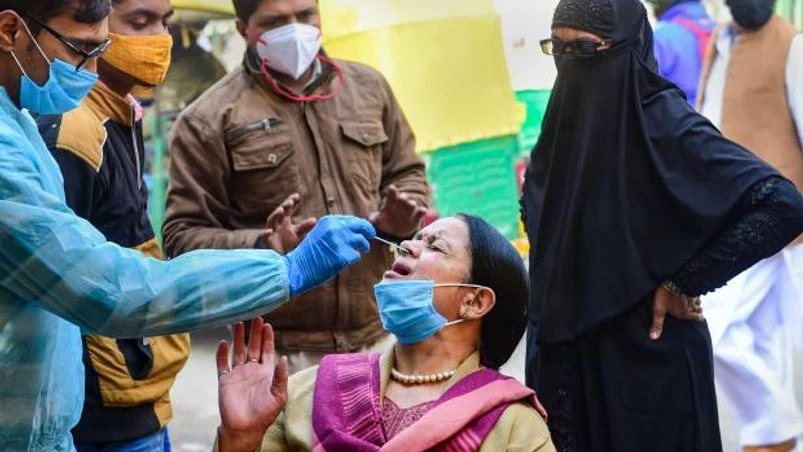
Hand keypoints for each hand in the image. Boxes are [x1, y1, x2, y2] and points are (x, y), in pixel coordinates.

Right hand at [217, 318, 287, 451]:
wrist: (245, 428)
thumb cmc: (264, 415)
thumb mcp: (278, 396)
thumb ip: (280, 376)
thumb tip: (283, 357)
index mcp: (266, 372)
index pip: (267, 350)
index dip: (267, 337)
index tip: (267, 324)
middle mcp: (252, 370)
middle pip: (253, 346)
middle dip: (254, 332)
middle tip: (255, 316)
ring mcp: (238, 374)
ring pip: (238, 351)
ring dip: (238, 338)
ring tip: (239, 323)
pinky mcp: (225, 380)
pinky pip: (222, 364)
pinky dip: (221, 353)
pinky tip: (223, 343)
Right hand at [259, 194, 316, 253]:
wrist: (278, 257)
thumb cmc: (287, 243)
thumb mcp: (298, 234)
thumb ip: (305, 227)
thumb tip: (315, 219)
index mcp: (284, 220)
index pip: (287, 209)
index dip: (291, 201)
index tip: (297, 195)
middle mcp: (277, 223)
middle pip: (279, 212)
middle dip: (284, 206)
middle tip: (290, 201)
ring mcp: (271, 231)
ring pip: (271, 220)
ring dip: (275, 214)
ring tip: (281, 209)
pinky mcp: (266, 241)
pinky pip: (264, 235)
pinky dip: (265, 233)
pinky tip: (269, 230)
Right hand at [284, 215, 375, 295]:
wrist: (297, 268)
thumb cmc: (308, 253)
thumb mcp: (319, 233)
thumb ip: (335, 229)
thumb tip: (354, 230)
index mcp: (329, 221)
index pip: (353, 219)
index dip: (361, 225)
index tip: (366, 230)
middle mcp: (335, 228)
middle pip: (361, 226)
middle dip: (368, 231)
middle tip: (371, 236)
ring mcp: (340, 241)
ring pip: (361, 241)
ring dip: (364, 246)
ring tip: (362, 250)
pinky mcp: (342, 255)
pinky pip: (356, 256)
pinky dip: (353, 259)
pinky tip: (346, 261)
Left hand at [369, 185, 426, 237]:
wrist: (394, 232)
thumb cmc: (384, 223)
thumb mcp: (378, 222)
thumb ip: (375, 219)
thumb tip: (371, 219)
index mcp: (390, 204)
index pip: (391, 195)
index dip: (392, 192)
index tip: (392, 188)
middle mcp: (401, 205)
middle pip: (403, 198)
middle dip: (403, 198)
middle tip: (402, 198)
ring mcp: (409, 210)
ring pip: (412, 204)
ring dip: (412, 204)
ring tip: (411, 205)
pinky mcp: (416, 217)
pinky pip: (421, 212)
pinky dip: (422, 211)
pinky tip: (422, 211)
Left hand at [650, 285, 704, 339]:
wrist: (674, 280)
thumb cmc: (666, 296)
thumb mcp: (659, 311)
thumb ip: (657, 324)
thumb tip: (653, 337)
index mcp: (685, 313)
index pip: (698, 318)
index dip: (698, 318)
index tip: (699, 318)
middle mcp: (691, 306)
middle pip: (699, 310)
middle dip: (698, 311)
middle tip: (696, 311)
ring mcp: (693, 296)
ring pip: (698, 301)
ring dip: (696, 302)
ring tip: (693, 302)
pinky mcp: (691, 286)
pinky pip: (696, 291)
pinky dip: (695, 293)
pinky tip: (691, 291)